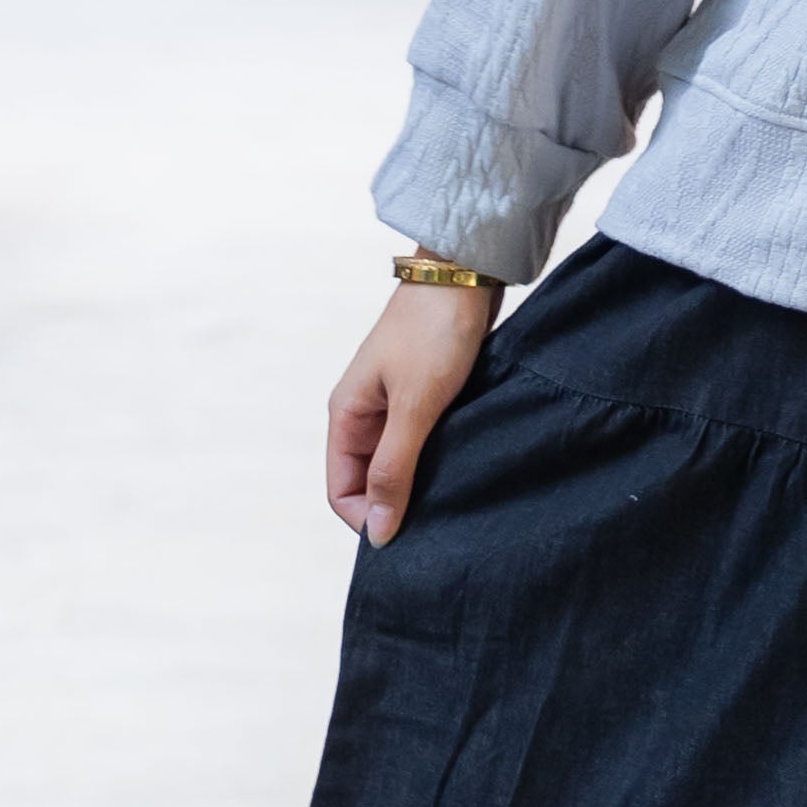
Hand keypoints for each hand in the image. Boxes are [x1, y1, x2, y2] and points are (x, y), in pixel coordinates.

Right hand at [327, 279, 494, 543]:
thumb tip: (378, 534)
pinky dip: (438, 458)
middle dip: (395, 505)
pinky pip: (423, 441)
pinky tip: (464, 467)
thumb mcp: (414, 406)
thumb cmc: (434, 331)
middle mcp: (364, 413)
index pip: (341, 490)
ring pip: (399, 462)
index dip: (368, 519)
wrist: (465, 270)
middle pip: (369, 480)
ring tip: (454, 498)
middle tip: (439, 523)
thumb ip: (395, 469)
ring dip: (419, 483)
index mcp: (347, 414)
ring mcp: (395, 402)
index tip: (409, 536)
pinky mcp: (426, 393)